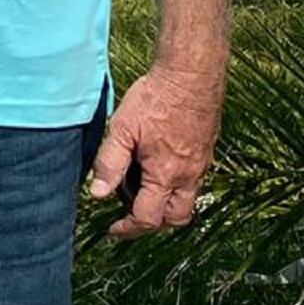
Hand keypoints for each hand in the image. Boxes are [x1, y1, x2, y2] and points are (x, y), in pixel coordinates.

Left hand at [88, 61, 225, 240]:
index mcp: (165, 174)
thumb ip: (109, 163)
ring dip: (165, 203)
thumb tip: (98, 194)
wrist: (191, 74)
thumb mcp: (122, 129)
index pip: (148, 218)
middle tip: (129, 210)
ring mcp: (201, 164)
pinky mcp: (205, 151)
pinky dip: (175, 185)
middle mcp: (188, 175)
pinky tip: (157, 165)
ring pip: (187, 201)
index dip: (128, 229)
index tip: (113, 229)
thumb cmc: (156, 98)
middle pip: (175, 218)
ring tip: (140, 186)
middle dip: (152, 222)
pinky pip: (194, 181)